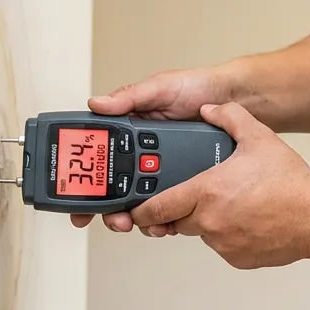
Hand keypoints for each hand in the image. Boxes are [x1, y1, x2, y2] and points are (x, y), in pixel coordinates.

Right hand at [72, 66, 238, 232]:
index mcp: (130, 131)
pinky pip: (172, 204)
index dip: (86, 182)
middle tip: (116, 219)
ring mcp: (163, 169)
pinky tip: (167, 222)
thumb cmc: (196, 87)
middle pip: (117, 188)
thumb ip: (129, 96)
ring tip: (143, 222)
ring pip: (143, 202)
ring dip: (138, 217)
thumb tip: (98, 105)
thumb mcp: (159, 87)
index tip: (77, 201)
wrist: (233, 97)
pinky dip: (166, 217)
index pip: (100, 159)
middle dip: (111, 210)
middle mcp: (143, 153)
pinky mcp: (185, 181)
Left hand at [130, 102, 309, 268]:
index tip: (135, 209)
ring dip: (207, 221)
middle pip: (175, 221)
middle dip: (178, 211)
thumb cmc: (290, 183)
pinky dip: (228, 234)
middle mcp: (209, 221)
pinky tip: (248, 219)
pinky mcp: (236, 258)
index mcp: (206, 192)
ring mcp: (222, 243)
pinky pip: (222, 246)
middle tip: (194, 197)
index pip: (156, 208)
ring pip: (200, 233)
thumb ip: (229, 116)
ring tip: (234, 203)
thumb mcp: (259, 138)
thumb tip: (210, 109)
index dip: (141, 210)